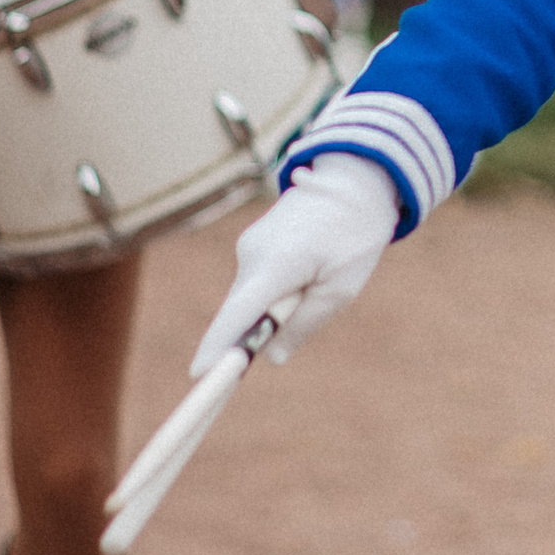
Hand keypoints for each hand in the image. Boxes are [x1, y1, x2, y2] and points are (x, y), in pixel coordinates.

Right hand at [192, 152, 398, 376]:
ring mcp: (248, 245)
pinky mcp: (252, 243)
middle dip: (257, 332)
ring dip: (274, 307)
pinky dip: (274, 290)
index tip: (198, 375)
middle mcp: (252, 253)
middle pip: (241, 312)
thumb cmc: (355, 233)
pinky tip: (308, 270)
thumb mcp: (341, 288)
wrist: (355, 179)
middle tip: (298, 317)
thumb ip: (304, 324)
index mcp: (276, 264)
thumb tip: (272, 356)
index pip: (237, 314)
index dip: (217, 347)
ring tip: (319, 277)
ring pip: (250, 297)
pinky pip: (257, 282)